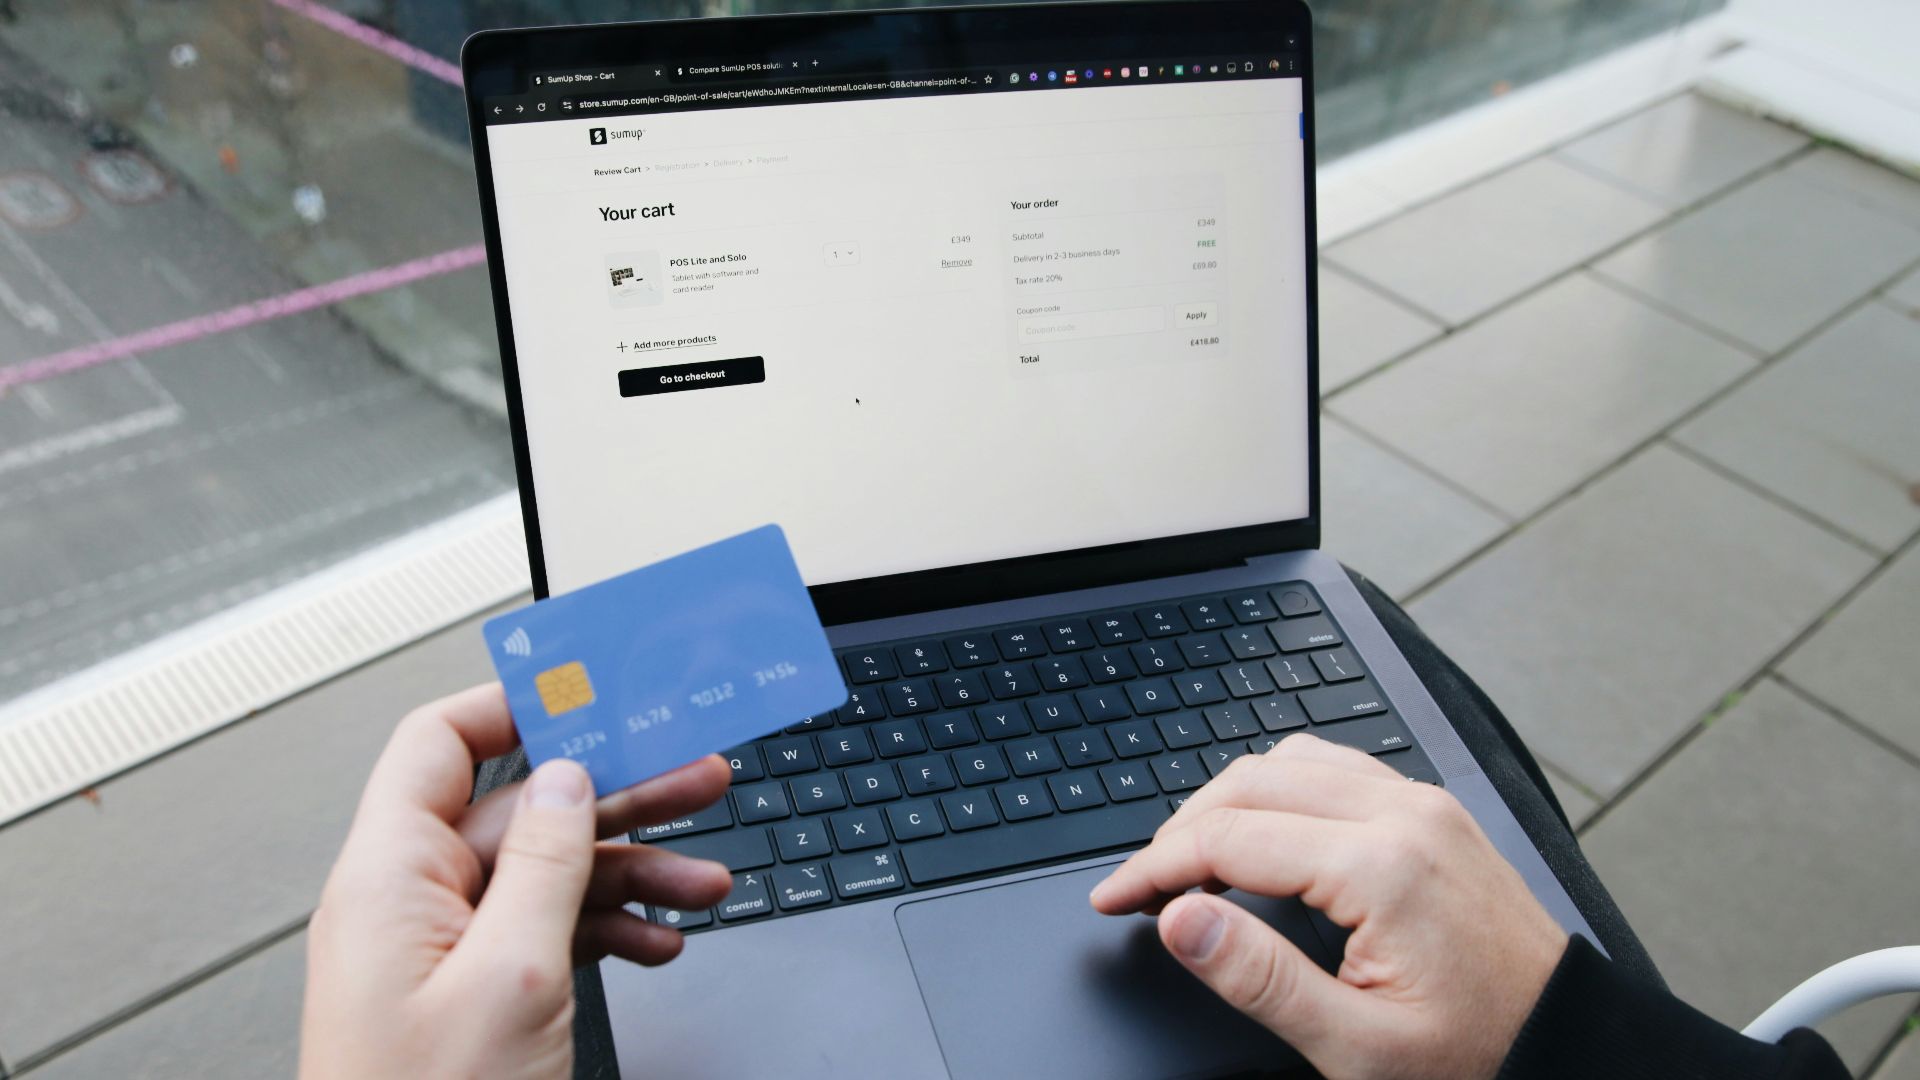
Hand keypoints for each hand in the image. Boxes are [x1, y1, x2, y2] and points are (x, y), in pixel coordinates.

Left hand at [299, 684, 733, 1079]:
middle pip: (524, 812)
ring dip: (634, 872)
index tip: (595, 688)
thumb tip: (567, 778)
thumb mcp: (510, 977)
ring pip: (551, 877)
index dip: (516, 705)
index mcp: (388, 879)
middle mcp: (411, 905)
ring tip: (709, 876)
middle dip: (618, 794)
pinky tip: (662, 941)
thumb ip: (545, 866)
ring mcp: (444, 954)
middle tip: (700, 774)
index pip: (441, 745)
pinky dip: (611, 932)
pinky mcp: (474, 996)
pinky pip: (550, 934)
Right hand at [1090, 734, 1566, 1079]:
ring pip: (1288, 761)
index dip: (1153, 868)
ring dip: (1227, 802)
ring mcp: (1422, 803)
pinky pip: (1334, 766)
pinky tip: (1262, 833)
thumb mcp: (1358, 1047)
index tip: (1113, 900)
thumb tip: (1180, 918)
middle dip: (1179, 831)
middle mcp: (1403, 814)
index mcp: (1382, 867)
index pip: (1228, 838)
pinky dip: (1277, 790)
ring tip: (1192, 864)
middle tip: (1143, 888)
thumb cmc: (1476, 1052)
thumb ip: (1259, 977)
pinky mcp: (1432, 809)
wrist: (1568, 1044)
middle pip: (1248, 784)